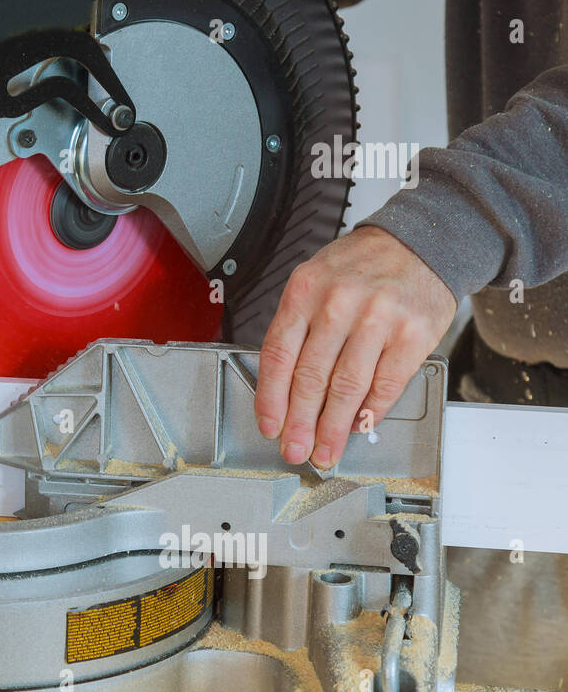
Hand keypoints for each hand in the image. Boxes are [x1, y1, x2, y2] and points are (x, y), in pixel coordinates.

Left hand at [255, 226, 456, 468]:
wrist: (420, 242)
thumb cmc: (362, 267)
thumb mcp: (316, 281)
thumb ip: (299, 327)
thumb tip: (284, 388)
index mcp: (305, 291)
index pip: (278, 355)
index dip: (270, 398)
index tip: (270, 425)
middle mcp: (338, 304)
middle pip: (311, 377)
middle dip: (300, 422)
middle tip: (296, 449)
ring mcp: (378, 319)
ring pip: (347, 387)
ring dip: (333, 427)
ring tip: (326, 449)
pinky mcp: (412, 334)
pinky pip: (386, 384)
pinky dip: (370, 412)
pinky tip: (359, 426)